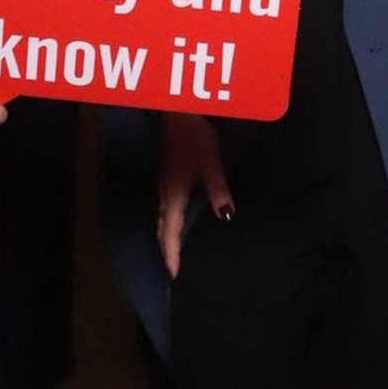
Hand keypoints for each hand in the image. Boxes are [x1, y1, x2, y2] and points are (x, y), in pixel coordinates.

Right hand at [157, 111, 233, 275]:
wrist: (174, 113)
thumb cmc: (193, 136)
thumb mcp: (210, 162)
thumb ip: (217, 189)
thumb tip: (226, 216)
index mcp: (174, 195)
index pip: (171, 232)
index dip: (172, 254)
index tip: (174, 274)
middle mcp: (165, 193)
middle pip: (162, 229)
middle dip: (165, 249)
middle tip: (171, 268)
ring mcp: (163, 184)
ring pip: (161, 218)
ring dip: (165, 236)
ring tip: (171, 250)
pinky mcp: (165, 175)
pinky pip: (162, 207)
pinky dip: (166, 222)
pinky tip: (172, 219)